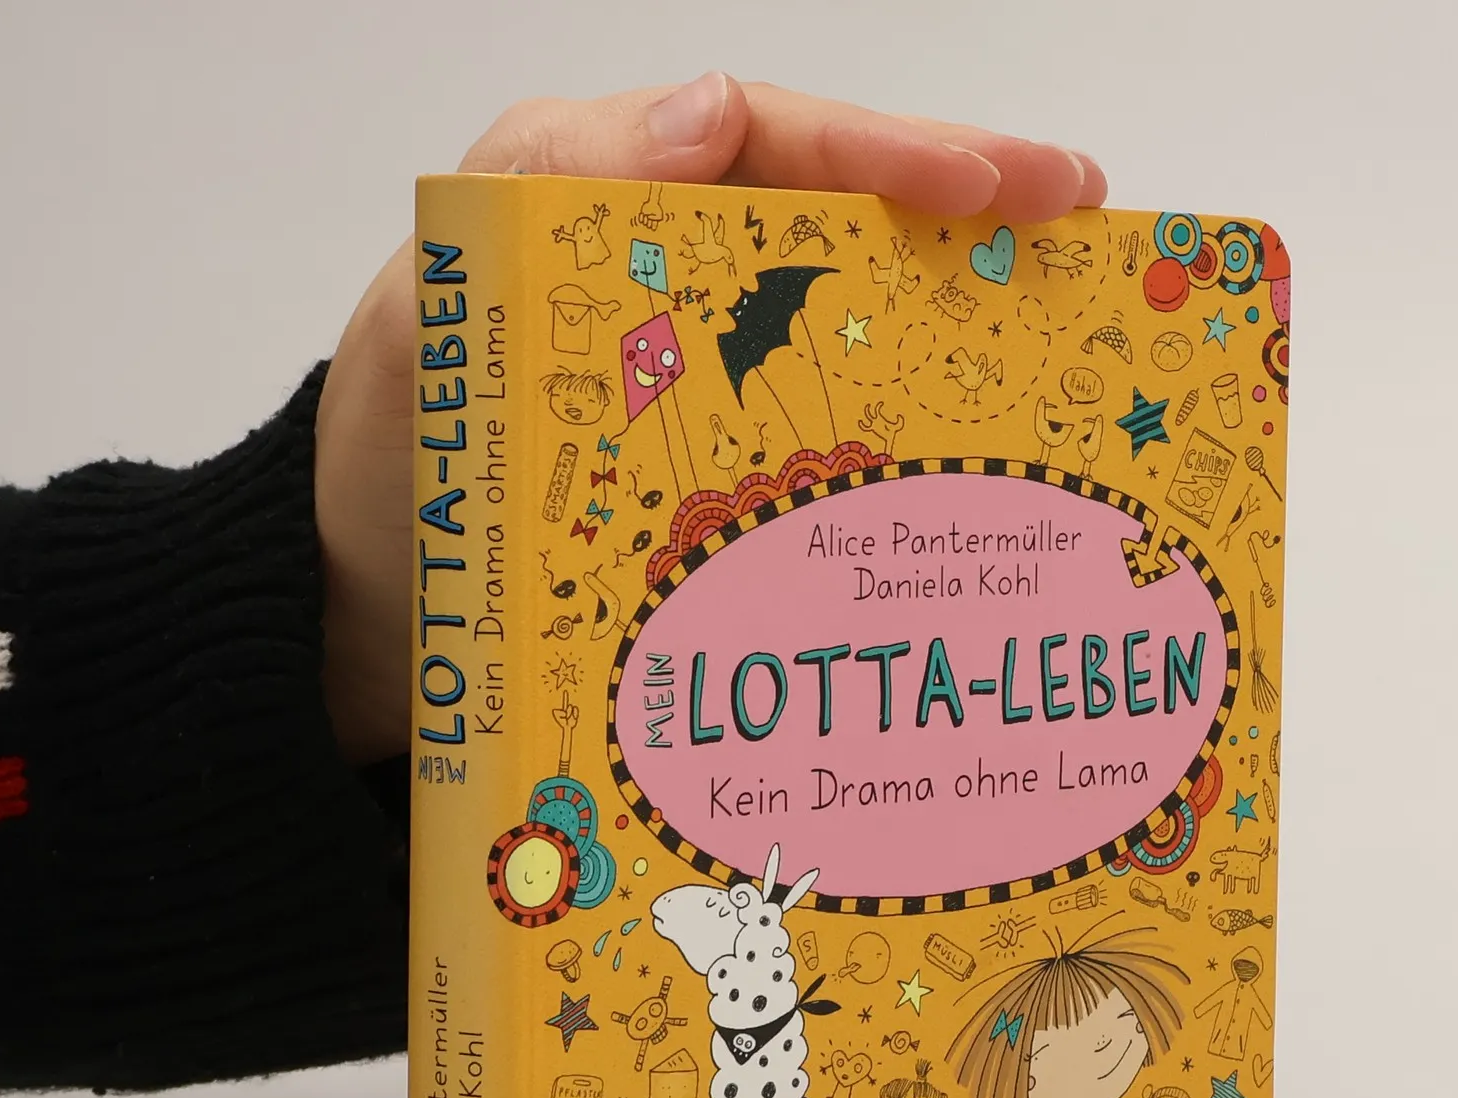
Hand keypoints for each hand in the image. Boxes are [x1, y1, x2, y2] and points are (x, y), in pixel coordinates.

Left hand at [314, 75, 1106, 762]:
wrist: (373, 620)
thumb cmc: (392, 464)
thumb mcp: (432, 311)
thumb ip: (548, 190)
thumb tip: (717, 116)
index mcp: (608, 202)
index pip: (774, 142)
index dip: (894, 154)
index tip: (995, 188)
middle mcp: (671, 274)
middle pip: (839, 214)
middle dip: (967, 207)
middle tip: (1084, 217)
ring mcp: (706, 371)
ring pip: (852, 309)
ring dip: (961, 305)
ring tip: (1067, 311)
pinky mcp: (720, 461)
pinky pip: (827, 415)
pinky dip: (906, 415)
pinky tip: (976, 436)